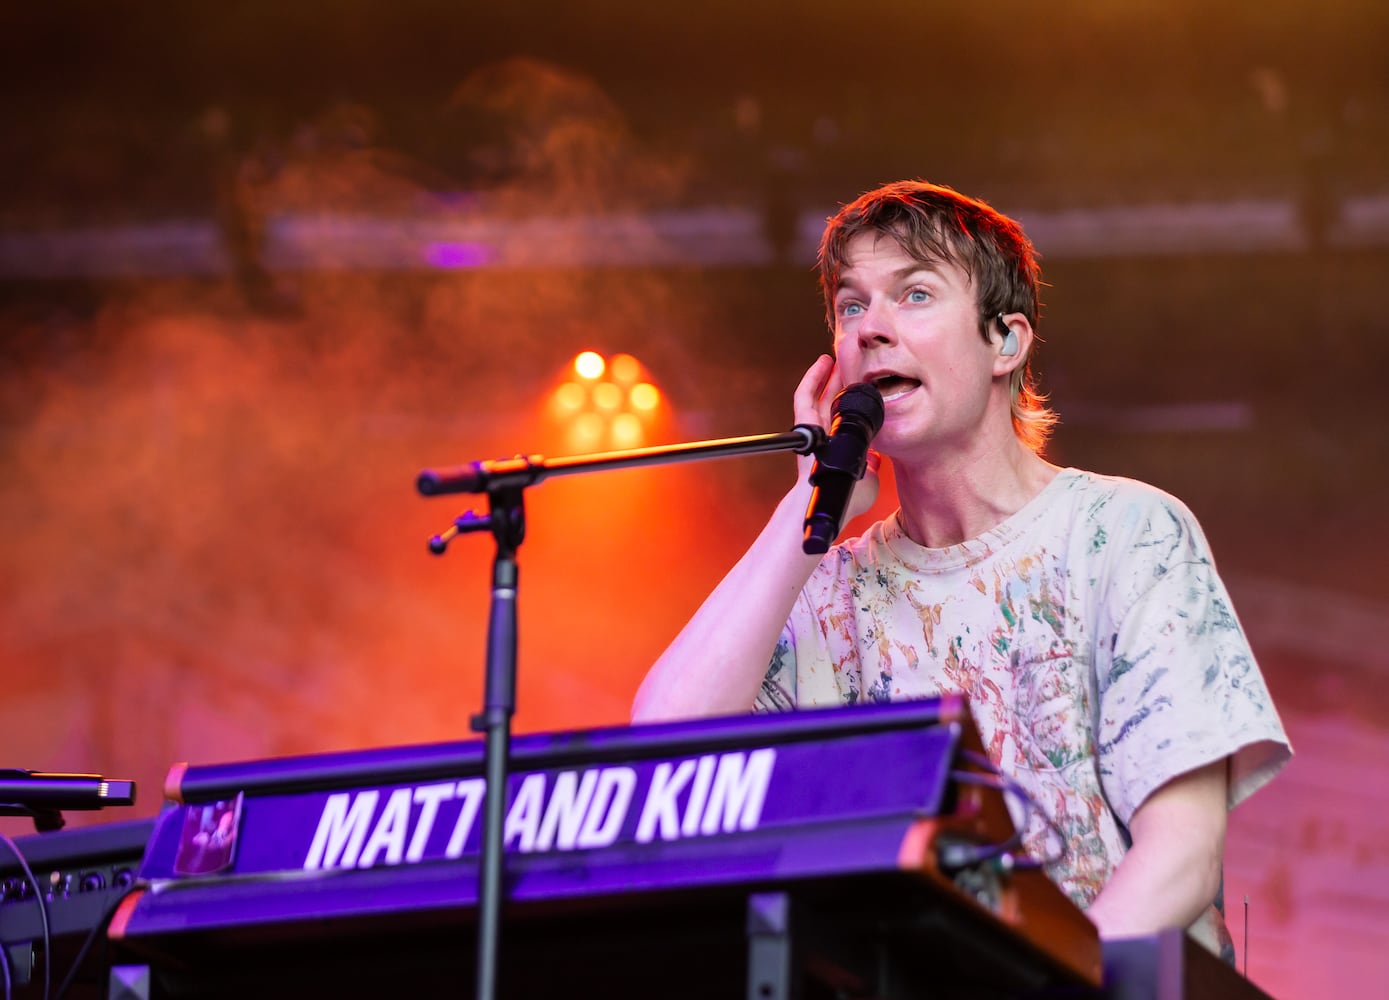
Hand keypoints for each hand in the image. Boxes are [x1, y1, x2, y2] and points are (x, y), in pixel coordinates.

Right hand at [792, 355, 880, 521]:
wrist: (830, 504)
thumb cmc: (849, 497)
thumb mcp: (870, 478)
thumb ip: (872, 464)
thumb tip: (876, 455)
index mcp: (840, 445)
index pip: (846, 415)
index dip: (854, 399)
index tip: (866, 384)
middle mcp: (825, 435)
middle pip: (833, 400)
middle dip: (842, 381)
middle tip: (851, 361)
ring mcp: (814, 429)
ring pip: (819, 394)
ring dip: (827, 375)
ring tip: (835, 357)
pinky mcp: (805, 425)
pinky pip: (805, 396)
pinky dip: (812, 379)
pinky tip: (822, 364)